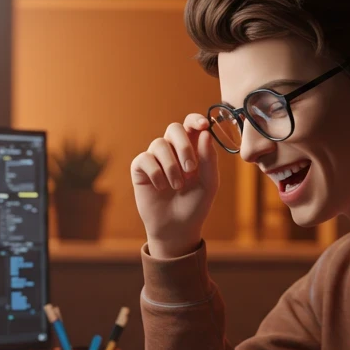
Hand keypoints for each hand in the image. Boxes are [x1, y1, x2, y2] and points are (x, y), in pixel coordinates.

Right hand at [131, 114, 219, 258]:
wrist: (177, 228)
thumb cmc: (195, 205)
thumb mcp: (209, 183)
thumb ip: (209, 159)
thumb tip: (205, 133)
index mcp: (192, 149)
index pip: (191, 124)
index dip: (195, 120)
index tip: (202, 126)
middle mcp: (172, 149)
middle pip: (174, 129)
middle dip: (183, 146)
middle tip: (191, 170)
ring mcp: (155, 158)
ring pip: (159, 144)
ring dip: (171, 166)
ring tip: (177, 186)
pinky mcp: (140, 168)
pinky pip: (145, 159)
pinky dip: (156, 173)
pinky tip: (162, 187)